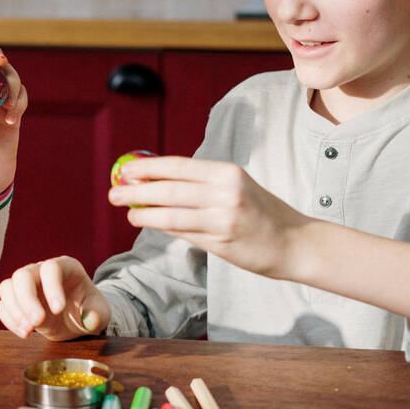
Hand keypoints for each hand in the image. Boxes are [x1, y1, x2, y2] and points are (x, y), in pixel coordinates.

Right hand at [0, 256, 110, 339]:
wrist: (77, 318)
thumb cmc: (89, 310)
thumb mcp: (101, 313)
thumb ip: (97, 315)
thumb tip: (89, 319)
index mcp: (66, 267)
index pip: (51, 268)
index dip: (52, 287)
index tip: (58, 310)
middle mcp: (42, 271)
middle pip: (23, 275)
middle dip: (27, 300)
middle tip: (36, 324)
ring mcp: (26, 284)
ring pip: (7, 287)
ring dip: (15, 311)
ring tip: (29, 331)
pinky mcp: (16, 300)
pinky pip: (3, 305)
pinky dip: (9, 319)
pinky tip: (25, 333)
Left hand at [109, 156, 311, 279]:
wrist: (295, 242)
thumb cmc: (260, 214)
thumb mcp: (235, 188)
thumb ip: (199, 185)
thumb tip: (155, 183)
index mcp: (227, 172)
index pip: (179, 166)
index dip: (148, 167)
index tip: (125, 170)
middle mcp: (226, 191)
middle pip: (170, 189)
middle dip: (137, 190)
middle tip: (114, 192)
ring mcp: (224, 217)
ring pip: (172, 213)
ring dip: (144, 212)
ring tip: (126, 212)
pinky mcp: (223, 241)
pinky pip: (183, 232)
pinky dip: (161, 226)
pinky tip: (146, 223)